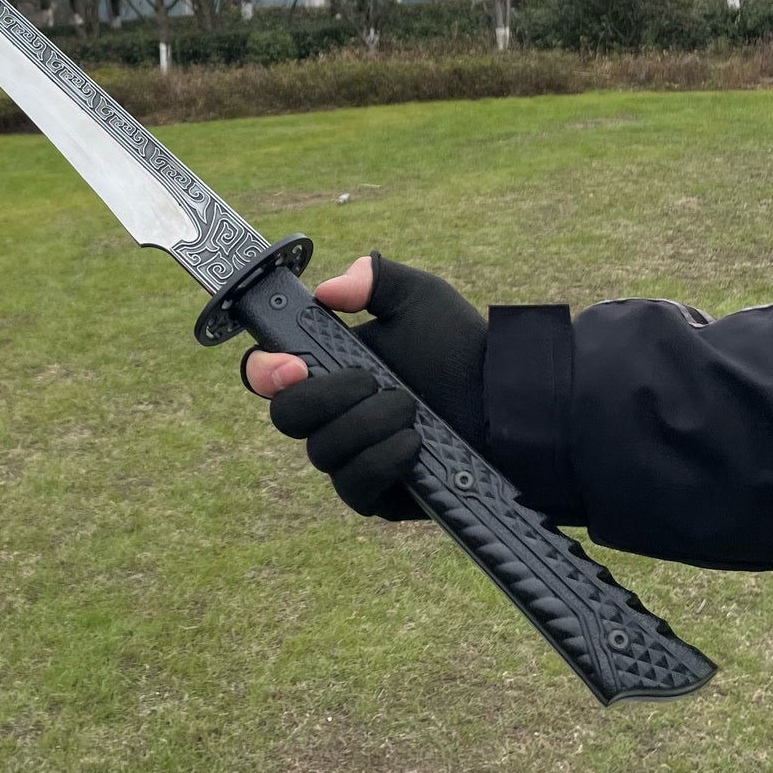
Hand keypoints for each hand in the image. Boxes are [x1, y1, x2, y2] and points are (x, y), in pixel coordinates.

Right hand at [242, 253, 487, 519]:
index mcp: (328, 367)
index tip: (295, 364)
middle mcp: (330, 415)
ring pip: (322, 451)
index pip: (267, 373)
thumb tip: (328, 289)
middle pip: (285, 416)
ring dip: (367, 424)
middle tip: (372, 380)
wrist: (506, 402)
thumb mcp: (419, 298)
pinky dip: (381, 459)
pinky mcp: (376, 494)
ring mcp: (349, 456)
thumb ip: (374, 277)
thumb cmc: (460, 347)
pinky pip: (354, 486)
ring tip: (411, 408)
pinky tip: (413, 441)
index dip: (265, 370)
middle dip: (326, 397)